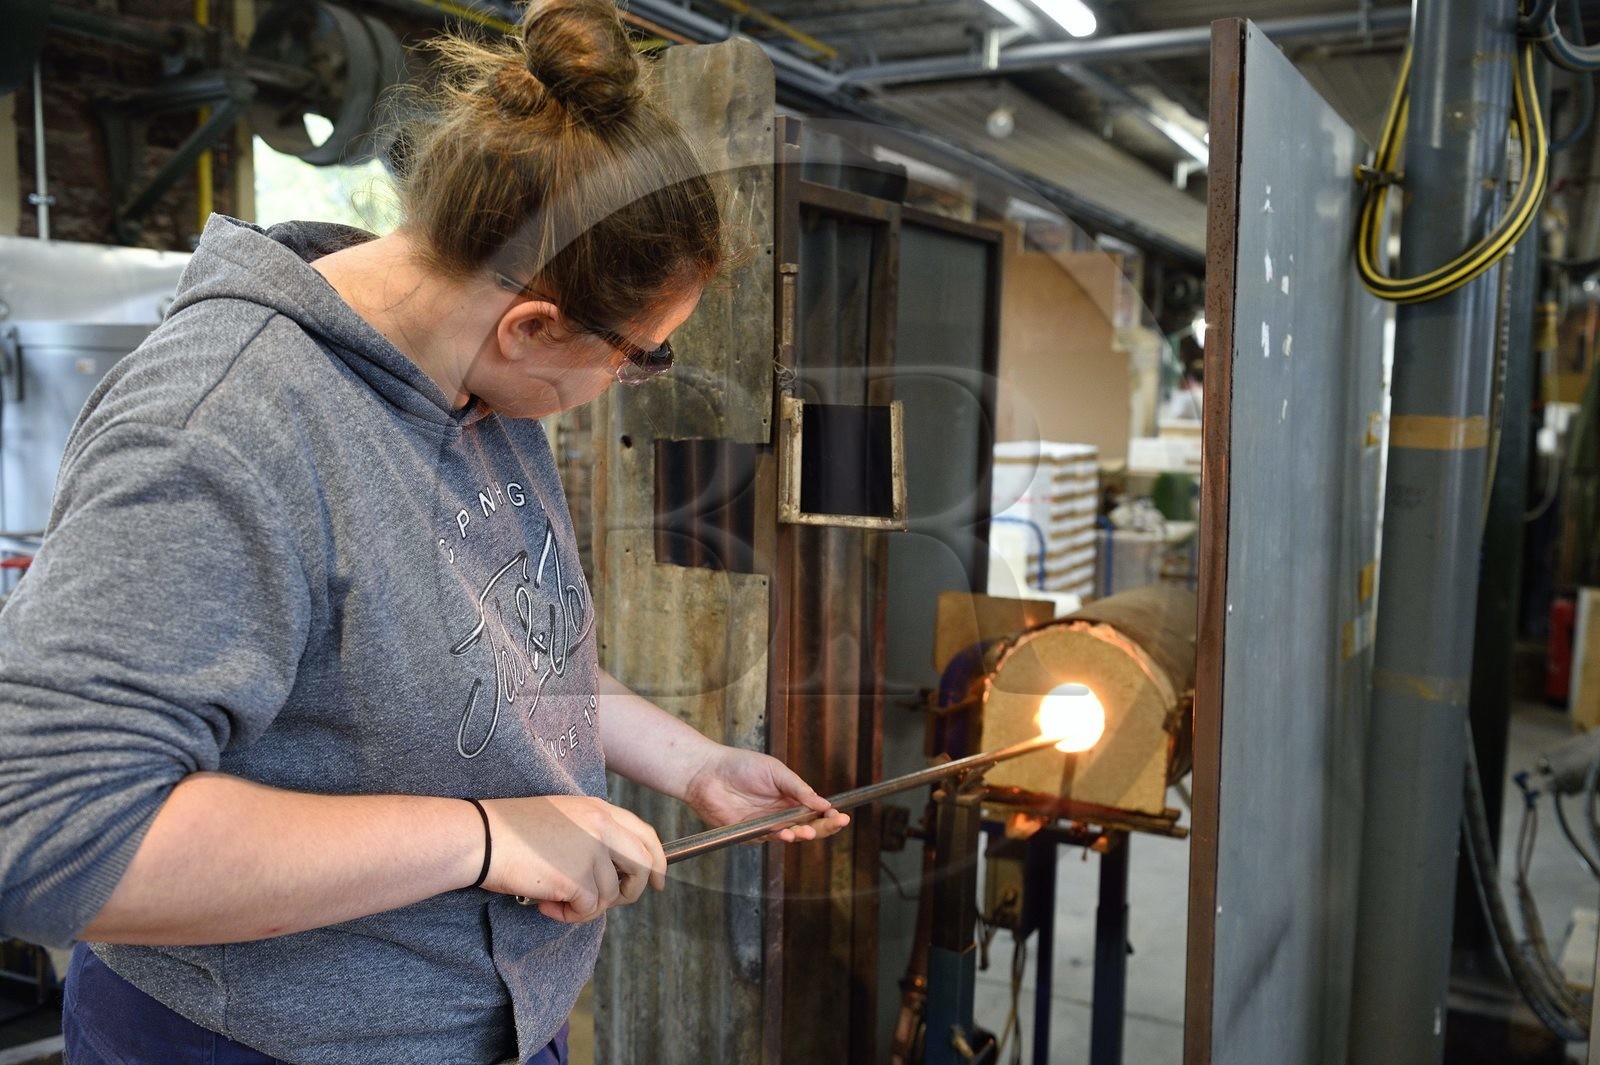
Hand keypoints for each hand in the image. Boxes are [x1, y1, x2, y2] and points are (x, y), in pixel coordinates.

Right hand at [480, 795, 665, 922]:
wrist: (482, 838)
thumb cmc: (512, 831)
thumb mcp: (564, 818)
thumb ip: (593, 835)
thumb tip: (613, 870)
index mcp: (599, 810)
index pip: (646, 835)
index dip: (658, 862)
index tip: (659, 881)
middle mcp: (602, 828)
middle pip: (643, 868)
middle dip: (631, 892)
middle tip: (607, 903)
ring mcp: (592, 853)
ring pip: (610, 896)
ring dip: (584, 906)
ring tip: (554, 897)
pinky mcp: (578, 879)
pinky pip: (587, 910)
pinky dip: (567, 915)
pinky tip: (545, 903)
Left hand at [682, 746, 849, 843]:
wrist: (707, 773)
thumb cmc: (740, 766)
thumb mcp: (775, 771)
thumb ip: (799, 788)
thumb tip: (823, 803)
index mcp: (789, 796)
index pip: (814, 810)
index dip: (828, 815)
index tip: (841, 816)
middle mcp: (780, 813)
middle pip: (808, 826)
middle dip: (824, 827)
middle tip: (836, 824)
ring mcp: (766, 824)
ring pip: (791, 835)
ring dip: (804, 834)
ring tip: (810, 831)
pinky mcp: (750, 834)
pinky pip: (769, 838)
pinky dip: (781, 837)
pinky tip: (789, 833)